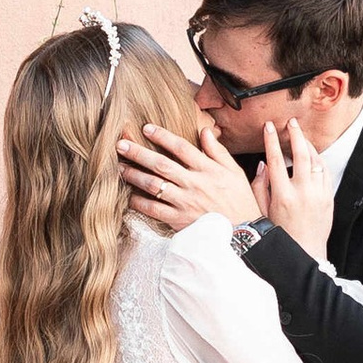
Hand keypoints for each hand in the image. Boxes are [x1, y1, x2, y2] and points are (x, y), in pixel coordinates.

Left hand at [116, 121, 262, 236]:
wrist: (244, 233)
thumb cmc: (239, 201)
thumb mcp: (234, 171)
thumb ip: (217, 151)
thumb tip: (204, 131)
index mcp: (207, 170)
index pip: (181, 147)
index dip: (162, 136)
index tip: (146, 128)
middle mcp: (194, 184)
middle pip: (161, 164)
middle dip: (139, 153)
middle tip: (120, 144)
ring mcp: (185, 202)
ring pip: (154, 185)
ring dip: (134, 175)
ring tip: (119, 167)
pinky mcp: (179, 220)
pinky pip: (154, 210)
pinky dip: (140, 202)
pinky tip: (128, 195)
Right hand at [256, 119, 337, 262]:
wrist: (304, 252)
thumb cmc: (280, 234)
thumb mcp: (262, 212)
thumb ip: (259, 187)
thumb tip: (262, 164)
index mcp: (283, 195)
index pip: (275, 159)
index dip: (271, 140)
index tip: (269, 127)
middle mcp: (302, 192)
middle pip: (300, 154)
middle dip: (295, 134)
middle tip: (291, 122)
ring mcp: (318, 194)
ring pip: (315, 160)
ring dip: (308, 145)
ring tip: (300, 136)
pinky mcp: (328, 198)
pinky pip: (325, 172)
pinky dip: (318, 160)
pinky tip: (311, 155)